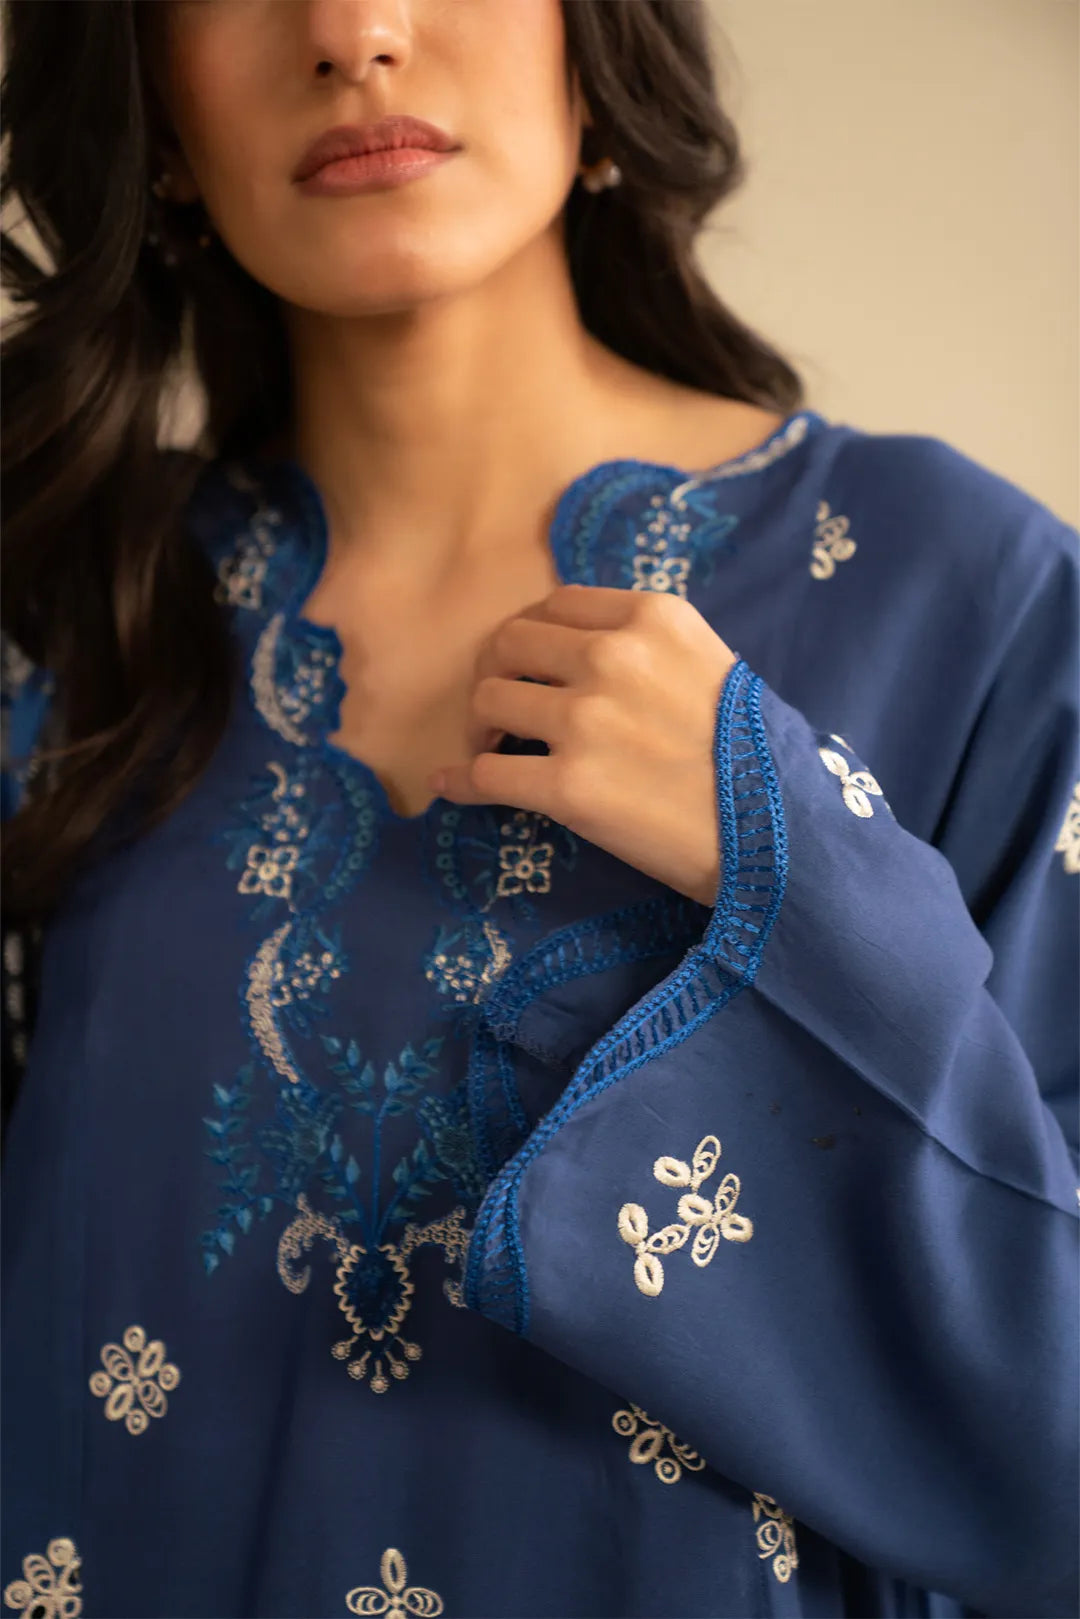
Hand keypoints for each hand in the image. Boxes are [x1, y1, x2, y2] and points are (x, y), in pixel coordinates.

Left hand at [429, 584, 738, 907]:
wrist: (778, 834)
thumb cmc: (753, 754)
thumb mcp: (712, 665)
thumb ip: (648, 645)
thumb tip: (578, 650)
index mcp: (652, 617)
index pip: (555, 603)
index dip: (532, 633)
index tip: (530, 662)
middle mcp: (613, 656)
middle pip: (508, 643)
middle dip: (497, 673)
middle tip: (503, 708)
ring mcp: (586, 720)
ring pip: (487, 701)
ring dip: (480, 727)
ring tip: (492, 749)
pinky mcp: (567, 786)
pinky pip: (484, 774)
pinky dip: (460, 781)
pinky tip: (452, 785)